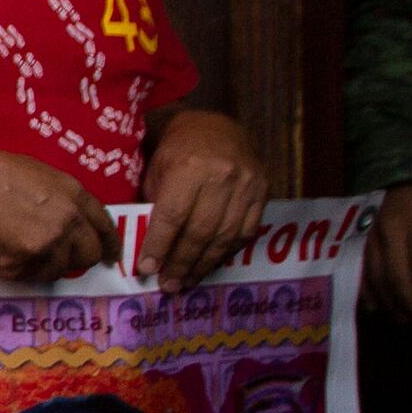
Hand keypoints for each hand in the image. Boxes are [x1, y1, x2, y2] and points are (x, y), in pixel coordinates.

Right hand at [0, 143, 114, 282]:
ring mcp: (45, 246)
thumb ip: (66, 200)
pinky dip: (12, 267)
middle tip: (56, 257)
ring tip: (16, 245)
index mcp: (75, 197)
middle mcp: (67, 224)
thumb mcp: (44, 175)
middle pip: (87, 257)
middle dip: (75, 260)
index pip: (105, 228)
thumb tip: (74, 225)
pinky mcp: (19, 264)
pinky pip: (24, 276)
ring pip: (55, 271)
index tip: (110, 258)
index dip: (110, 246)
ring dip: (40, 265)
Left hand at [141, 108, 266, 287]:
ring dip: (204, 265)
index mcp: (190, 166)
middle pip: (200, 231)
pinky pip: (246, 232)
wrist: (216, 127)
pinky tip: (210, 265)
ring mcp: (247, 184)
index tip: (147, 269)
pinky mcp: (263, 192)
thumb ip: (155, 206)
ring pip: (225, 236)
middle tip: (168, 285)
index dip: (159, 246)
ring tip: (186, 282)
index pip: (172, 215)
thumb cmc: (178, 150)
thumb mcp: (157, 169)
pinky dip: (226, 252)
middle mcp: (222, 176)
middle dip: (181, 263)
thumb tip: (149, 250)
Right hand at [365, 182, 411, 324]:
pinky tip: (375, 308)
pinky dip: (366, 293)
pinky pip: (358, 272)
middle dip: (409, 300)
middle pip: (397, 272)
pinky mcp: (355, 242)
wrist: (398, 181)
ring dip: (389, 301)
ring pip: (376, 275)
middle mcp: (390, 228)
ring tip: (402, 319)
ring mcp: (368, 235)